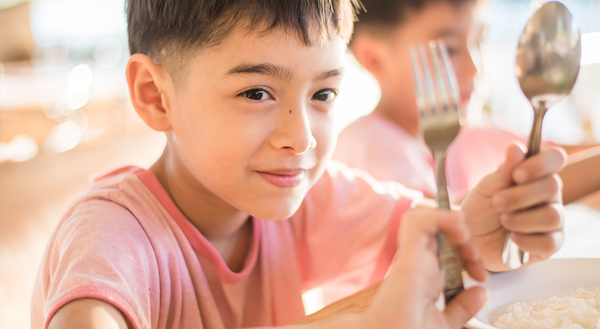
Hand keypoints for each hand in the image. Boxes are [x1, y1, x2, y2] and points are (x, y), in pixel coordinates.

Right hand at [361, 207, 487, 328]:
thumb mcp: (445, 323)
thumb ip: (462, 308)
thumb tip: (481, 292)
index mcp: (425, 275)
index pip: (444, 245)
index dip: (469, 252)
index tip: (481, 277)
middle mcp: (417, 262)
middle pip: (438, 227)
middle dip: (464, 234)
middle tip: (476, 259)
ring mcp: (411, 257)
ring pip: (424, 216)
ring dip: (450, 220)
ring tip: (465, 238)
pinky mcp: (407, 257)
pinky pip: (417, 222)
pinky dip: (440, 217)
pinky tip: (458, 231)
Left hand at [461, 143, 565, 270]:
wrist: (469, 240)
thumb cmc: (479, 210)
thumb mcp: (487, 188)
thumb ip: (504, 171)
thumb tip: (516, 148)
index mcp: (535, 175)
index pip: (554, 158)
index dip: (540, 164)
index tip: (517, 175)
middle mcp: (549, 196)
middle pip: (552, 187)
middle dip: (520, 195)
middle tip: (497, 202)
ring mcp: (552, 221)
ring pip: (553, 216)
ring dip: (522, 219)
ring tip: (503, 220)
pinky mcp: (548, 245)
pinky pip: (549, 243)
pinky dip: (527, 240)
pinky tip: (512, 238)